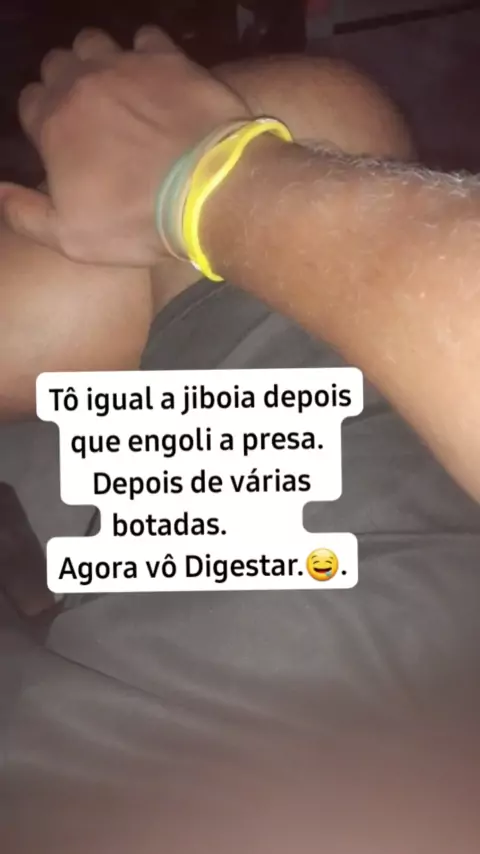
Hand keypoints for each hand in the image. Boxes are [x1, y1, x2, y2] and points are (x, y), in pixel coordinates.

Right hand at [0, 27, 249, 265]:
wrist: (207, 192)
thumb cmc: (135, 221)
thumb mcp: (71, 238)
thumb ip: (26, 214)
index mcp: (54, 122)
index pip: (29, 102)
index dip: (42, 120)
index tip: (61, 142)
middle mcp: (83, 83)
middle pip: (58, 66)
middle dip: (65, 86)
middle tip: (89, 118)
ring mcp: (127, 66)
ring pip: (95, 43)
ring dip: (98, 62)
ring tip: (118, 92)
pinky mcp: (169, 60)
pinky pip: (146, 38)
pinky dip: (146, 54)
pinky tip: (157, 79)